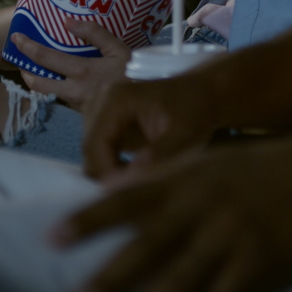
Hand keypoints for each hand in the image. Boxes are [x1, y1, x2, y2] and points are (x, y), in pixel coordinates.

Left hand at [0, 20, 131, 111]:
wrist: (147, 107)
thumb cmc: (134, 73)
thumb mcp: (118, 48)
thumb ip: (94, 33)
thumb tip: (67, 22)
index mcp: (81, 71)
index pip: (45, 59)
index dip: (27, 47)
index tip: (16, 38)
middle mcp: (73, 91)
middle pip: (37, 84)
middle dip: (25, 71)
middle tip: (22, 61)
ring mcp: (77, 105)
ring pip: (49, 94)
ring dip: (40, 82)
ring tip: (38, 70)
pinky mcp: (82, 114)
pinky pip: (64, 100)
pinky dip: (58, 89)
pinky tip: (64, 81)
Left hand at [51, 133, 291, 291]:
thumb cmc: (256, 168)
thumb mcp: (205, 162)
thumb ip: (160, 179)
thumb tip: (110, 190)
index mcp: (185, 177)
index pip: (128, 198)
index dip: (90, 218)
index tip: (52, 239)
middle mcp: (202, 203)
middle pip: (148, 245)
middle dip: (109, 280)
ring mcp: (230, 232)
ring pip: (181, 281)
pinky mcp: (258, 260)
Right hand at [81, 65, 218, 179]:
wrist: (201, 95)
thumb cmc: (195, 113)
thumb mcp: (183, 138)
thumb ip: (155, 159)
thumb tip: (120, 184)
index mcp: (115, 98)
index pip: (94, 146)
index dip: (106, 175)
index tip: (128, 197)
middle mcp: (100, 98)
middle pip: (89, 150)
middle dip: (108, 175)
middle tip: (136, 192)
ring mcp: (99, 106)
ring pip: (91, 152)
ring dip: (109, 171)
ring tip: (137, 181)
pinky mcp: (104, 117)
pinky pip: (97, 149)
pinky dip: (111, 165)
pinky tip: (133, 172)